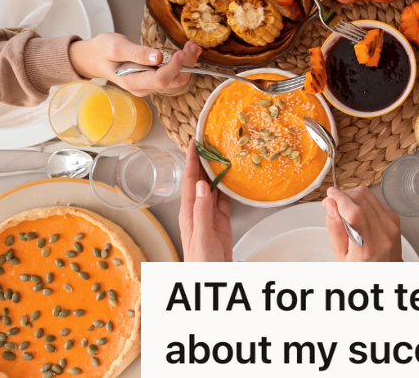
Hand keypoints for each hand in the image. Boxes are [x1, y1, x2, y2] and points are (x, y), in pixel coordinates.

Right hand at [67, 33, 200, 95]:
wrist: (93, 58)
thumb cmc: (102, 51)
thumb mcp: (116, 47)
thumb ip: (137, 53)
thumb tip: (157, 57)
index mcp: (133, 82)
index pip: (161, 79)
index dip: (174, 67)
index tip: (182, 52)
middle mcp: (144, 87)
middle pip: (173, 80)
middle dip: (187, 64)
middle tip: (193, 45)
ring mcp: (149, 85)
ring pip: (176, 79)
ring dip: (187, 63)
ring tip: (193, 46)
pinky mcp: (152, 79)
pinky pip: (172, 75)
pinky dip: (182, 63)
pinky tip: (186, 51)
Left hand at [178, 143, 232, 262]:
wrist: (211, 276)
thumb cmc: (201, 262)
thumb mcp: (201, 235)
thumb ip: (202, 211)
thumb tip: (202, 185)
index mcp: (189, 212)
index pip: (189, 180)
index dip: (191, 161)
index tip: (194, 143)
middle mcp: (197, 210)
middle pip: (199, 180)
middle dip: (202, 160)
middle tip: (209, 142)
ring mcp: (209, 215)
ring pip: (211, 187)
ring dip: (215, 171)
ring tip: (220, 154)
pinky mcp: (220, 221)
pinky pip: (223, 199)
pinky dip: (226, 187)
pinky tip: (230, 178)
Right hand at [323, 186, 402, 261]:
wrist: (386, 270)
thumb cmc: (363, 266)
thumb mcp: (341, 254)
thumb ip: (335, 228)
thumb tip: (330, 205)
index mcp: (367, 246)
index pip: (354, 213)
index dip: (340, 199)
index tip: (330, 195)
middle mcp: (383, 233)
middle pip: (361, 199)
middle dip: (343, 195)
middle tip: (333, 202)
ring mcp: (391, 224)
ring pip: (368, 195)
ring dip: (352, 195)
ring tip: (344, 206)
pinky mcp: (394, 217)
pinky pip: (375, 199)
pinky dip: (362, 201)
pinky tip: (357, 210)